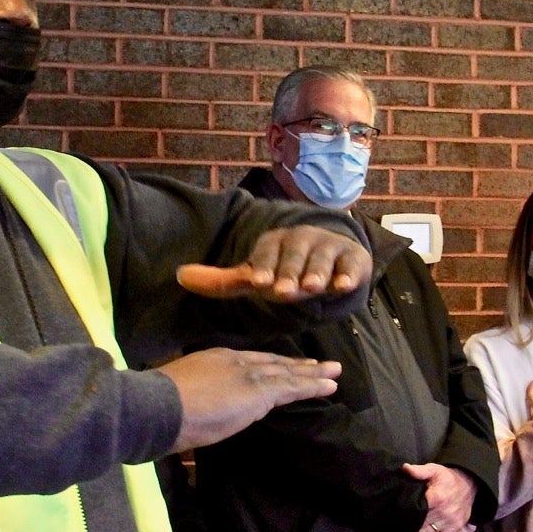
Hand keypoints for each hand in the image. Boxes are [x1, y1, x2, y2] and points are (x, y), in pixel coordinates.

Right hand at [158, 349, 339, 451]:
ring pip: (287, 374)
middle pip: (273, 363)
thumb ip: (196, 398)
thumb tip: (199, 412)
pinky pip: (292, 388)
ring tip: (333, 373)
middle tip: (320, 366)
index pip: (250, 361)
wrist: (154, 408)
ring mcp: (247, 375)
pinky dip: (312, 386)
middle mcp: (234, 361)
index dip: (270, 364)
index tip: (285, 366)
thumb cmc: (156, 408)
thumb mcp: (178, 395)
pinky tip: (329, 386)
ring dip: (313, 375)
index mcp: (214, 359)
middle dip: (297, 366)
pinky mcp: (258, 393)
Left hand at [176, 226, 368, 302]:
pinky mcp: (353, 258)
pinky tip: (344, 286)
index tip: (258, 282)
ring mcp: (328, 248)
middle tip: (283, 291)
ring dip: (317, 272)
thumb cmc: (285, 272)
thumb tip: (180, 276)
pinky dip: (348, 275)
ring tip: (313, 286)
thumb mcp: (255, 277)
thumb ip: (223, 281)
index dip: (262, 267)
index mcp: (274, 243)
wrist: (331, 260)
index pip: (266, 254)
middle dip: (288, 272)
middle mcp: (301, 240)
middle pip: (293, 256)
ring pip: (322, 259)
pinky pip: (351, 265)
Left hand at [402, 461, 476, 531]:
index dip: (408, 516)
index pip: (417, 514)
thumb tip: (405, 468)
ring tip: (418, 529)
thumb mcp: (434, 470)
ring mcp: (451, 522)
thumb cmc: (447, 478)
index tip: (404, 514)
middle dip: (414, 527)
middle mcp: (444, 513)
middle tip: (409, 523)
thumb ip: (419, 471)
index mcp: (436, 498)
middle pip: (421, 528)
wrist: (468, 484)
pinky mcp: (456, 528)